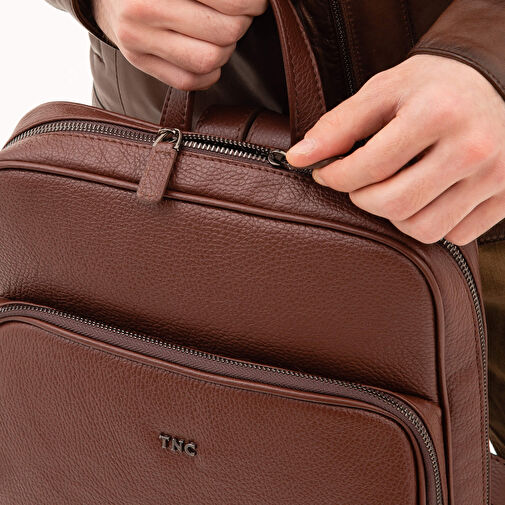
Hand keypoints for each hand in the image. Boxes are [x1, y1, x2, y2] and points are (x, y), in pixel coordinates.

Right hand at [92, 0, 267, 89]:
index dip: (252, 3)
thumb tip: (254, 3)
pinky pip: (191, 80)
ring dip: (227, 48)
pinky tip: (207, 51)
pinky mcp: (140, 62)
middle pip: (226, 32)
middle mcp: (144, 10)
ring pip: (210, 60)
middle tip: (240, 14)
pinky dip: (210, 71)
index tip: (256, 2)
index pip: (229, 2)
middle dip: (242, 24)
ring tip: (221, 32)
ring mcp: (139, 40)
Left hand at [286, 54, 504, 245]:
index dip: (334, 176)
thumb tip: (297, 158)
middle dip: (363, 199)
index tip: (327, 172)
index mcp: (437, 113)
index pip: (368, 168)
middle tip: (360, 183)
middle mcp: (472, 148)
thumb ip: (338, 126)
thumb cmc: (432, 87)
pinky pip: (454, 234)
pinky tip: (427, 195)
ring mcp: (494, 176)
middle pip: (394, 206)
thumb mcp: (382, 92)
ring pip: (423, 229)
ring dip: (396, 216)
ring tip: (395, 188)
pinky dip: (431, 221)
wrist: (494, 82)